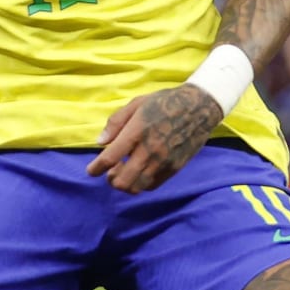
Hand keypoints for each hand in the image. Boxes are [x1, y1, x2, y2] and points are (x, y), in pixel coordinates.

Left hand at [87, 84, 223, 193]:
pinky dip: (141, 183)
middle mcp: (149, 150)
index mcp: (137, 131)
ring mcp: (163, 162)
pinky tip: (140, 173)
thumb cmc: (164, 102)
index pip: (110, 158)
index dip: (95, 168)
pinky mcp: (174, 168)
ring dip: (125, 184)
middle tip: (110, 172)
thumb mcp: (137, 103)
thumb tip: (100, 143)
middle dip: (111, 180)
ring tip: (124, 173)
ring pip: (136, 187)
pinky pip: (152, 185)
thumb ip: (116, 122)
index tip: (91, 171)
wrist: (198, 107)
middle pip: (122, 180)